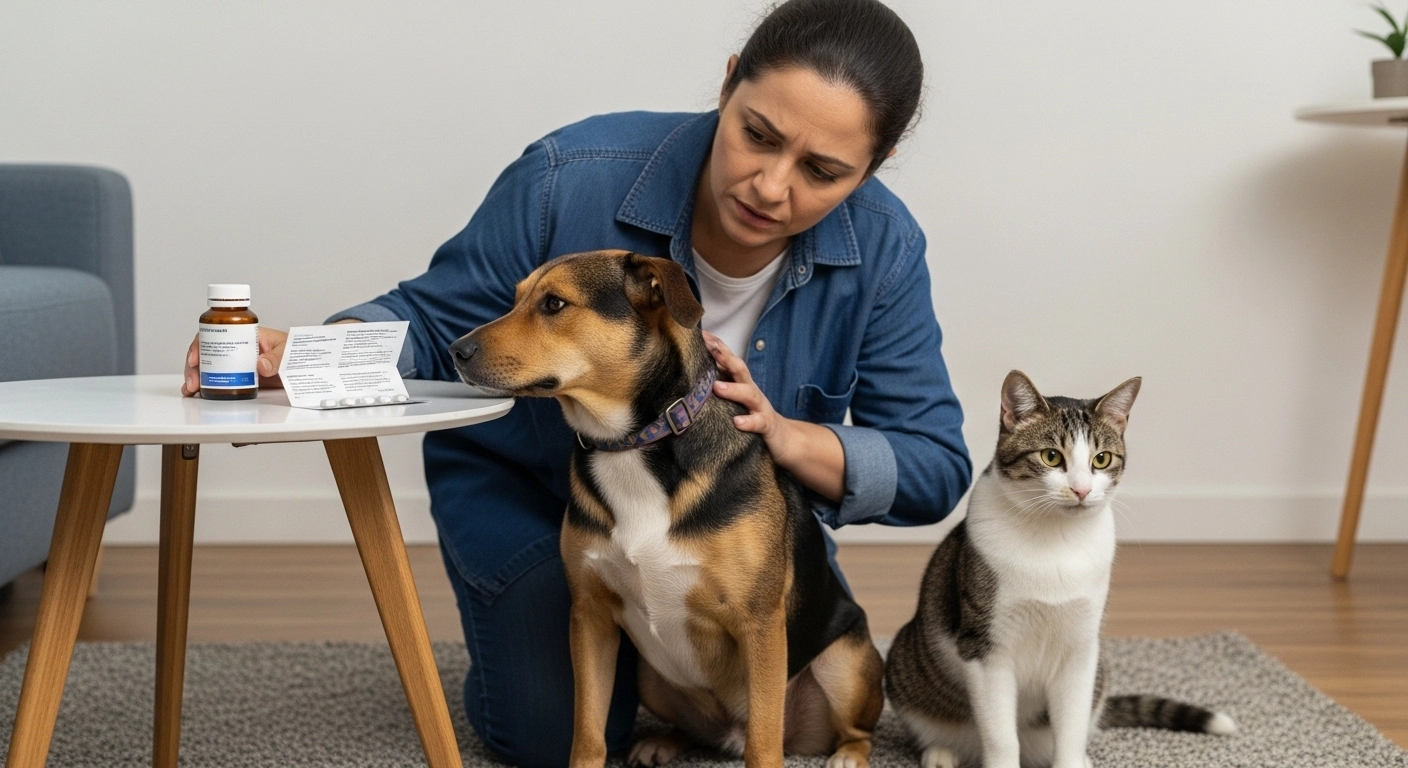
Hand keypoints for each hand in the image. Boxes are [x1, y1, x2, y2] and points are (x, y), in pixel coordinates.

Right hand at [181, 326, 288, 396]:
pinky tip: (197, 393)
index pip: (216, 334)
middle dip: (194, 366)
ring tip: (191, 390)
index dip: (201, 344)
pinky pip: (217, 380)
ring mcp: (236, 363)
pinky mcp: (239, 378)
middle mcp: (237, 349)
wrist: (306, 366)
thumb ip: (277, 358)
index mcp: (246, 335)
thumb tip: (261, 365)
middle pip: (207, 352)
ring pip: (208, 367)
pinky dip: (205, 386)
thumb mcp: (288, 352)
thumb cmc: (296, 353)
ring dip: (195, 377)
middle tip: (194, 381)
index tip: (195, 359)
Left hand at [703, 330, 798, 464]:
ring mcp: (759, 407)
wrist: (782, 437)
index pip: (729, 359)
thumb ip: (718, 382)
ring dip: (733, 389)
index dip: (716, 345)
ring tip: (717, 386)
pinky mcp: (766, 425)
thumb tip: (691, 371)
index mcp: (741, 382)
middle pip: (740, 369)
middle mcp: (750, 390)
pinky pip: (758, 422)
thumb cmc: (751, 413)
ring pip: (749, 394)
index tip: (700, 333)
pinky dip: (748, 422)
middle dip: (726, 358)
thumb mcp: (735, 396)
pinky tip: (737, 422)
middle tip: (710, 349)